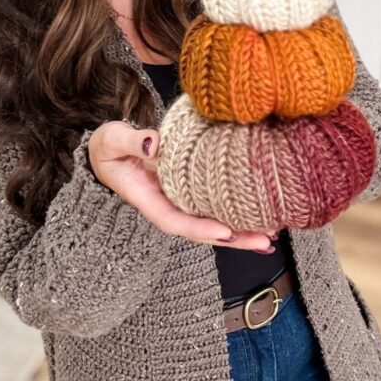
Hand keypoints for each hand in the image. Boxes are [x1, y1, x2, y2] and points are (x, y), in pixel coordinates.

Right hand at [88, 122, 275, 252]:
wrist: (110, 148)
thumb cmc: (109, 145)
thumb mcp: (113, 139)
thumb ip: (132, 141)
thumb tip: (154, 144)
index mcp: (148, 199)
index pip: (174, 220)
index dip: (199, 228)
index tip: (224, 231)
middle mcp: (167, 205)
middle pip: (201, 230)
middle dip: (232, 238)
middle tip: (264, 241)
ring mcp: (180, 200)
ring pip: (212, 221)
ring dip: (241, 231)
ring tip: (271, 235)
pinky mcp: (191, 191)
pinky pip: (215, 205)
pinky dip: (237, 214)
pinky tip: (261, 218)